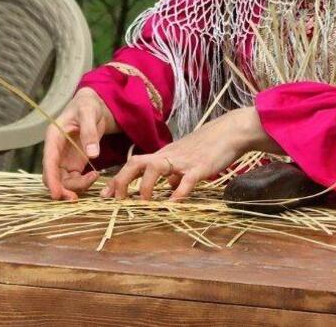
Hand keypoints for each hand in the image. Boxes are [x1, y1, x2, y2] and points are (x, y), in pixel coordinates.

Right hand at [42, 87, 119, 200]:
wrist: (94, 106)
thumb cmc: (88, 105)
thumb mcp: (89, 113)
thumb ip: (89, 132)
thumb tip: (92, 154)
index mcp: (53, 137)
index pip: (48, 161)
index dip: (51, 179)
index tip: (56, 194)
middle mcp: (56, 150)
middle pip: (52, 176)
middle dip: (62, 189)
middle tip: (75, 198)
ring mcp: (64, 159)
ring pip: (62, 181)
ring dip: (75, 187)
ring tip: (94, 178)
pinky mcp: (74, 164)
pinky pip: (74, 180)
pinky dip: (83, 183)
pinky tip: (95, 175)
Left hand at [103, 106, 276, 201]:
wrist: (230, 132)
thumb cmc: (208, 147)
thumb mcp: (186, 161)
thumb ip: (175, 176)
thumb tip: (170, 192)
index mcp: (163, 155)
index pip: (133, 164)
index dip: (118, 179)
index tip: (106, 195)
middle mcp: (168, 156)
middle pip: (136, 163)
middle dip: (123, 181)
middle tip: (117, 200)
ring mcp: (183, 160)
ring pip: (156, 168)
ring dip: (146, 186)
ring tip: (145, 203)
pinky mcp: (200, 166)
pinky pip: (187, 179)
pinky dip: (179, 192)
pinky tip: (174, 205)